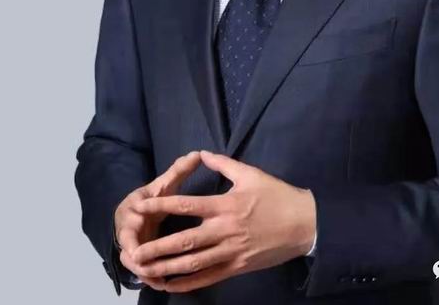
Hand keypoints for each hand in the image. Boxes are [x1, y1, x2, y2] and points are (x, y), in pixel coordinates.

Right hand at [114, 150, 201, 290]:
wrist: (135, 211)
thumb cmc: (151, 197)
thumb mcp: (162, 184)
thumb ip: (178, 172)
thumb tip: (197, 154)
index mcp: (132, 210)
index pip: (128, 224)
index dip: (132, 237)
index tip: (138, 246)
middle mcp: (127, 229)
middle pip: (127, 250)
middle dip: (138, 260)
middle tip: (148, 268)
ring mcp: (130, 245)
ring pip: (134, 264)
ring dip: (145, 272)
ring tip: (161, 281)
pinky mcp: (137, 258)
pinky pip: (142, 271)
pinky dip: (151, 278)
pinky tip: (165, 284)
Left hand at [128, 149, 316, 292]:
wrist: (304, 223)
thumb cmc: (276, 195)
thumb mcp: (251, 173)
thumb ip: (224, 164)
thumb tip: (202, 153)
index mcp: (226, 205)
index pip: (187, 205)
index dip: (162, 205)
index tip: (141, 206)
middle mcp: (224, 230)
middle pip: (185, 240)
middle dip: (157, 247)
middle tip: (134, 251)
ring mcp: (231, 252)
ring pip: (194, 263)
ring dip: (168, 268)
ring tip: (146, 271)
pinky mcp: (237, 267)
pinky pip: (209, 278)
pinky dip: (189, 284)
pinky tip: (172, 285)